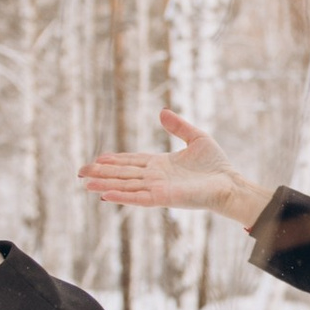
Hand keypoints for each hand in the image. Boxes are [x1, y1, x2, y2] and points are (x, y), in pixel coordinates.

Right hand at [79, 106, 268, 227]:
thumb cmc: (216, 165)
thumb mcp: (197, 138)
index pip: (132, 162)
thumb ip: (178, 126)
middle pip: (123, 174)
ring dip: (104, 183)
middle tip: (80, 172)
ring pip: (125, 185)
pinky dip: (121, 196)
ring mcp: (157, 188)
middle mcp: (155, 177)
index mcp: (160, 165)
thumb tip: (162, 112)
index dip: (114, 160)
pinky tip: (105, 194)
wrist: (230, 184)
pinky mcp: (163, 198)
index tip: (97, 159)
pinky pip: (138, 198)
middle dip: (101, 173)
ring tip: (85, 183)